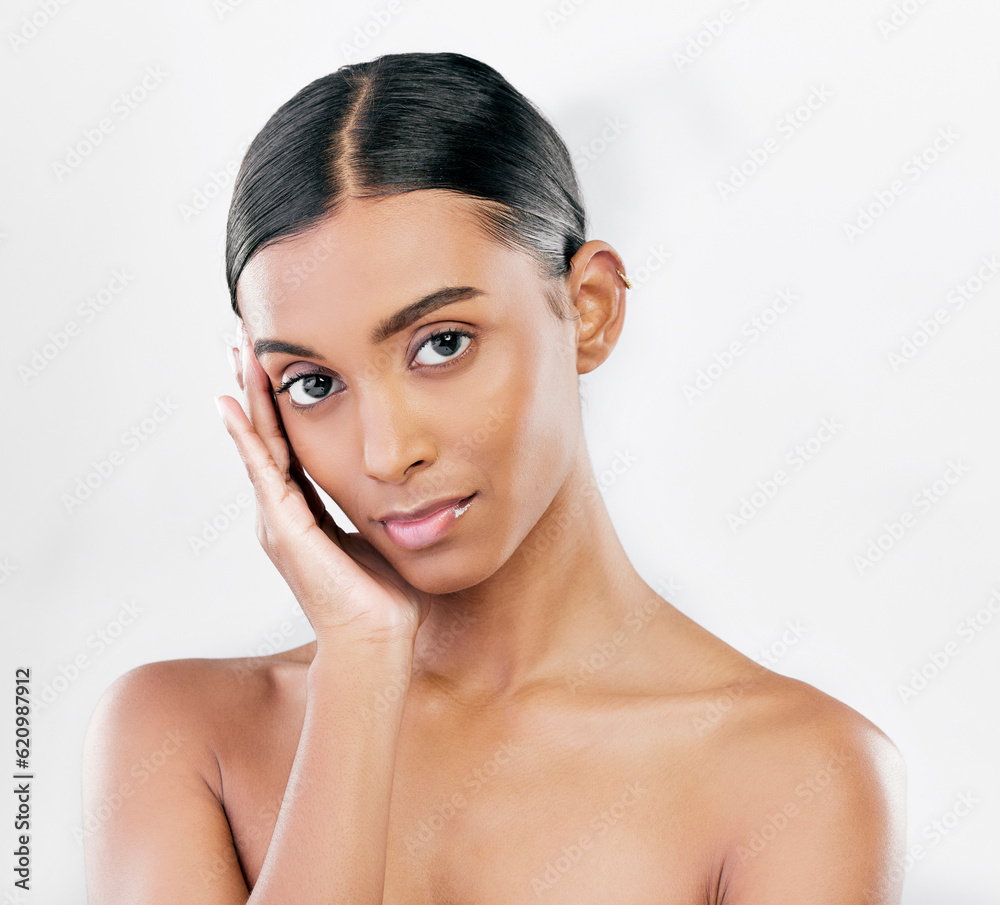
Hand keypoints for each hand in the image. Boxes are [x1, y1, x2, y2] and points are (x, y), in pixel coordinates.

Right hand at [216, 323, 431, 646]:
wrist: (378, 642)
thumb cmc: (385, 598)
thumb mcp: (380, 536)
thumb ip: (378, 508)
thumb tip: (402, 485)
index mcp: (304, 514)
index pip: (286, 445)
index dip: (278, 403)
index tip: (275, 360)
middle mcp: (283, 514)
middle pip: (265, 436)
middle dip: (256, 386)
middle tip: (245, 338)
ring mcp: (279, 522)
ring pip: (259, 445)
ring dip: (248, 397)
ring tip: (237, 352)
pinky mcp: (285, 530)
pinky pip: (264, 473)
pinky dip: (248, 438)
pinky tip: (232, 405)